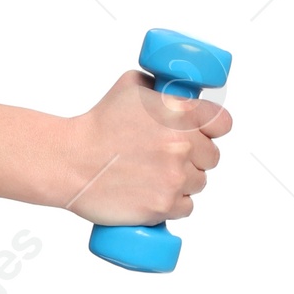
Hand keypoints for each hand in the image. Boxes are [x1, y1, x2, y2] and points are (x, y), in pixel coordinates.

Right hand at [63, 72, 232, 226]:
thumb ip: (158, 85)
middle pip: (212, 158)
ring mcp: (175, 177)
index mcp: (180, 112)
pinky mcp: (163, 205)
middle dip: (196, 158)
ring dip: (184, 182)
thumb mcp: (129, 87)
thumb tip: (176, 87)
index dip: (212, 129)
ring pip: (199, 184)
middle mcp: (183, 144)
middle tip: (170, 158)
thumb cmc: (97, 124)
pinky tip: (156, 195)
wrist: (71, 161)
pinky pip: (186, 207)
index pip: (223, 123)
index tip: (204, 134)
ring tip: (157, 177)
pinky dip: (173, 205)